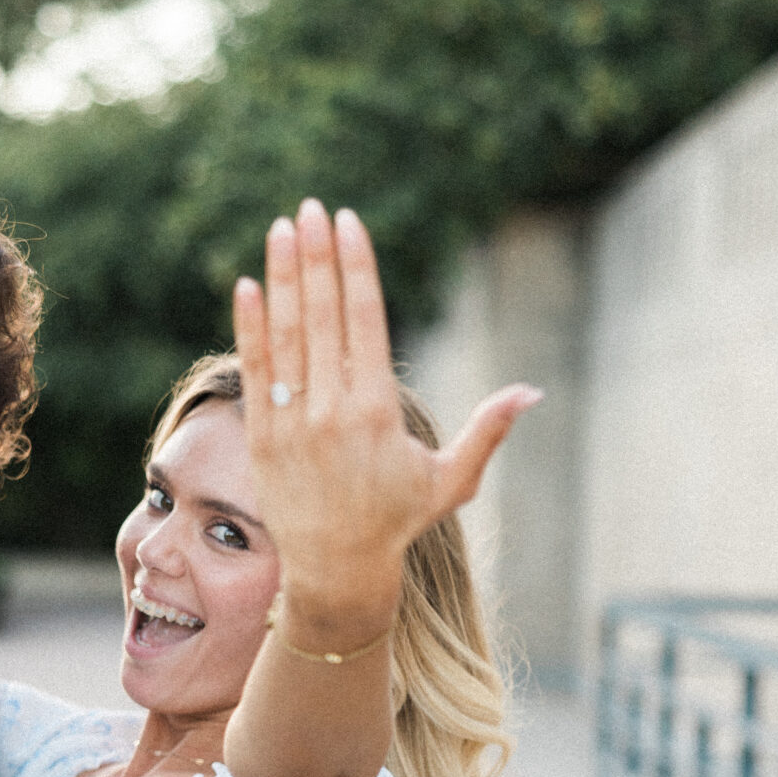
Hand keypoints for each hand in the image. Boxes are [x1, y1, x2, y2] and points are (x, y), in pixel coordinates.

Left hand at [232, 200, 539, 635]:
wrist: (337, 569)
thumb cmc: (398, 521)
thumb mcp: (452, 480)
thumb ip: (488, 431)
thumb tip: (531, 392)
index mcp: (379, 410)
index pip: (364, 319)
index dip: (355, 266)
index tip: (347, 222)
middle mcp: (332, 411)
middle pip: (323, 315)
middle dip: (316, 256)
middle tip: (310, 207)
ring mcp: (292, 424)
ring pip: (287, 335)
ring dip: (283, 277)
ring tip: (280, 228)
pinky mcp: (261, 439)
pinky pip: (256, 371)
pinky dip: (250, 327)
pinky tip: (245, 285)